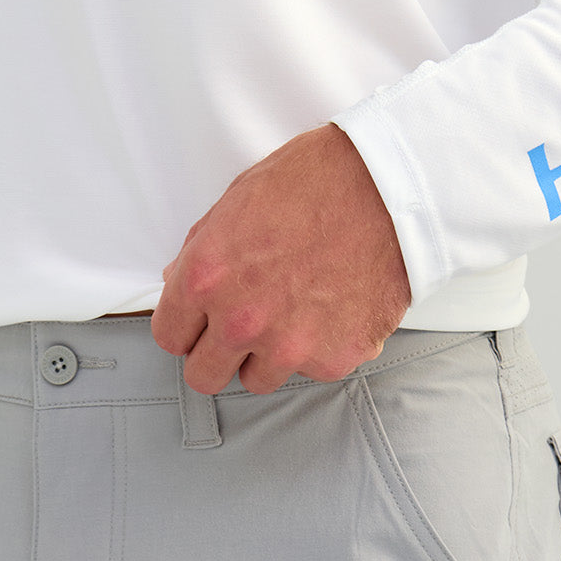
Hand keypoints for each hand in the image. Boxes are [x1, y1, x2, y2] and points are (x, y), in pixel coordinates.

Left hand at [151, 122, 411, 395]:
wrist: (391, 186)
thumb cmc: (316, 181)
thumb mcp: (239, 201)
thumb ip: (202, 251)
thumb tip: (178, 283)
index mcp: (206, 279)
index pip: (169, 337)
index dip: (186, 327)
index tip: (200, 324)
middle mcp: (241, 322)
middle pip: (203, 377)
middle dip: (215, 356)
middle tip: (239, 333)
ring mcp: (287, 347)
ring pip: (257, 379)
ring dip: (267, 355)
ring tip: (294, 311)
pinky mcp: (331, 360)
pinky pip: (311, 368)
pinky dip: (319, 346)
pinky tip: (334, 306)